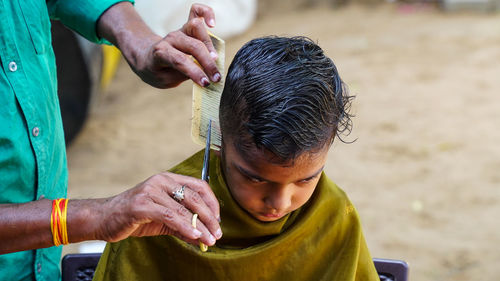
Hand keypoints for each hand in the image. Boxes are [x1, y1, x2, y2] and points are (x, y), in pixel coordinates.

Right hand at [95, 172, 221, 245]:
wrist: (103, 219)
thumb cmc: (134, 217)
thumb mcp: (164, 220)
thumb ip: (184, 226)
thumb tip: (205, 237)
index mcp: (168, 180)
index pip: (199, 185)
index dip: (212, 202)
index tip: (218, 220)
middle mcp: (161, 181)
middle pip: (194, 196)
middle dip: (210, 217)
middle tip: (217, 233)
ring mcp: (151, 191)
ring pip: (184, 208)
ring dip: (200, 226)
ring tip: (209, 239)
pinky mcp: (142, 204)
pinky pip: (170, 216)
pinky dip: (185, 227)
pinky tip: (194, 236)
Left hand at [98, 3, 220, 88]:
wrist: (147, 57)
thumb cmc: (157, 71)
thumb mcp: (164, 80)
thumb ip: (182, 75)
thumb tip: (202, 72)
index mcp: (161, 53)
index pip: (180, 60)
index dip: (195, 72)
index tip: (206, 83)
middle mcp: (171, 39)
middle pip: (193, 45)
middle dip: (207, 63)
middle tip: (216, 78)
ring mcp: (179, 30)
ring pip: (196, 27)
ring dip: (209, 44)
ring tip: (215, 58)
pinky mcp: (186, 26)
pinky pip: (196, 11)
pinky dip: (207, 13)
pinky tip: (212, 24)